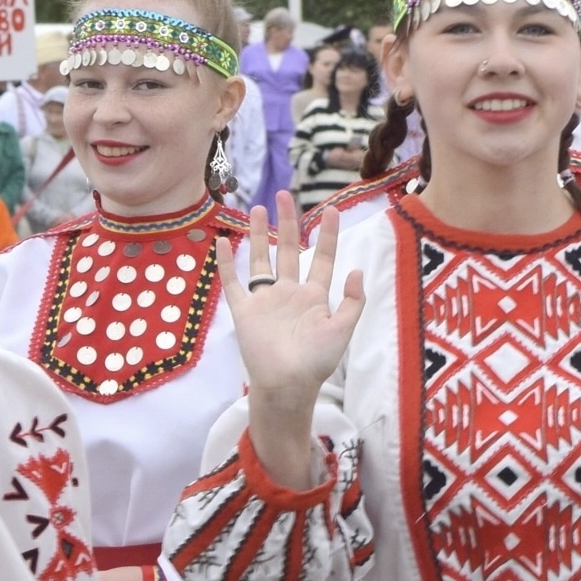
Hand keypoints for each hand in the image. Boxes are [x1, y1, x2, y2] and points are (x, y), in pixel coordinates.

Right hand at [224, 195, 365, 488]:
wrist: (286, 385)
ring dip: (259, 235)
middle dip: (288, 223)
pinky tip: (222, 242)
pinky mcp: (244, 311)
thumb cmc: (316, 362)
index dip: (327, 235)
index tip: (331, 210)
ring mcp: (265, 301)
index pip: (321, 258)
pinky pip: (232, 283)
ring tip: (258, 208)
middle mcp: (289, 293)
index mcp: (314, 297)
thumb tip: (357, 270)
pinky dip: (226, 263)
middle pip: (288, 250)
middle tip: (285, 195)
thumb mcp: (342, 331)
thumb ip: (352, 301)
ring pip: (261, 261)